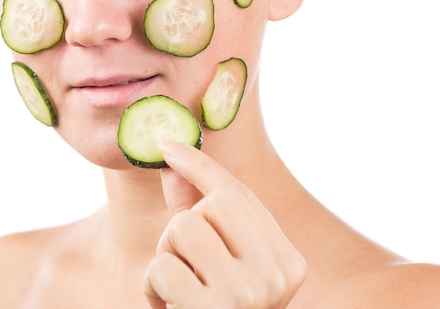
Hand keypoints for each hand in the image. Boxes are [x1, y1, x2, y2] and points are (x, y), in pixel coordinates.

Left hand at [143, 142, 306, 308]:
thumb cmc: (213, 307)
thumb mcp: (215, 262)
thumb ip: (196, 212)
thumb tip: (172, 156)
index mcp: (286, 260)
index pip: (240, 195)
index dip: (201, 168)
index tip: (169, 146)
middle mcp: (276, 274)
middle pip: (214, 203)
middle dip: (184, 223)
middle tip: (183, 262)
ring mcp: (249, 293)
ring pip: (184, 227)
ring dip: (165, 255)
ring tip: (177, 287)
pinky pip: (162, 267)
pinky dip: (152, 286)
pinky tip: (169, 306)